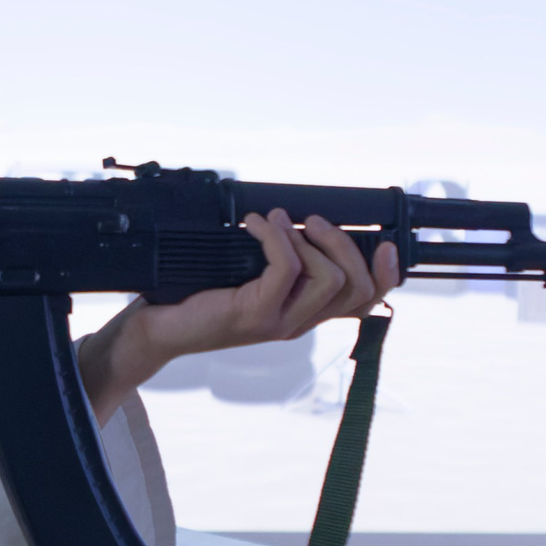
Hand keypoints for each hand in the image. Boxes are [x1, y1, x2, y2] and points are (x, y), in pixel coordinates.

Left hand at [79, 210, 399, 424]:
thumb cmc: (201, 297)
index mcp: (306, 313)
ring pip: (329, 280)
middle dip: (342, 242)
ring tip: (279, 220)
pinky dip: (275, 238)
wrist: (159, 327)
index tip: (385, 241)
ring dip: (308, 238)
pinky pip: (286, 269)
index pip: (366, 303)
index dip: (385, 274)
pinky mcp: (256, 315)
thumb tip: (301, 218)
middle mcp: (299, 323)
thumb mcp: (250, 276)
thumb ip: (283, 259)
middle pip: (356, 287)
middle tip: (312, 220)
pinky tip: (256, 226)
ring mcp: (279, 323)